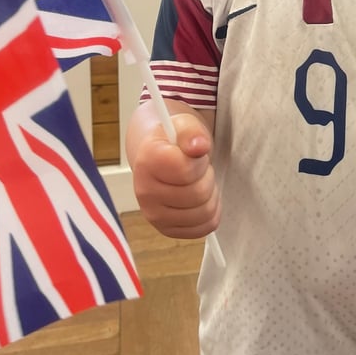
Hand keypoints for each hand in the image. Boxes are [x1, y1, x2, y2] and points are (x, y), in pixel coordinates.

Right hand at [131, 112, 219, 238]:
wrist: (158, 157)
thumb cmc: (173, 141)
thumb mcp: (184, 125)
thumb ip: (192, 132)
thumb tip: (200, 146)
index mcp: (147, 161)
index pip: (185, 170)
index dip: (199, 160)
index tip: (194, 153)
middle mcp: (145, 192)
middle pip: (198, 193)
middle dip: (207, 176)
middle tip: (198, 167)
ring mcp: (154, 215)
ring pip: (204, 212)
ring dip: (211, 194)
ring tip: (198, 181)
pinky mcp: (167, 229)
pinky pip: (205, 227)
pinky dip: (211, 212)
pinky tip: (199, 198)